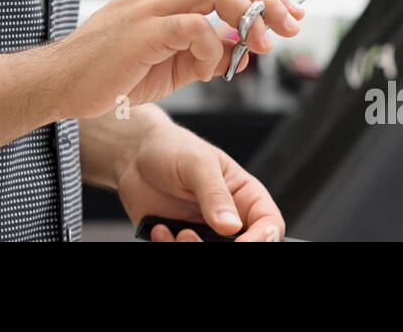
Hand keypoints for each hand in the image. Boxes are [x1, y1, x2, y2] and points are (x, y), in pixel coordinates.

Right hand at [52, 0, 304, 119]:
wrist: (63, 83)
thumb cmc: (111, 71)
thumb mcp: (172, 63)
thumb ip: (208, 53)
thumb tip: (243, 51)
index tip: (291, 15)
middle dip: (267, 1)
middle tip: (290, 26)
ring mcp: (150, 5)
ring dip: (248, 16)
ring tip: (261, 45)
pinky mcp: (143, 29)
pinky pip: (193, 25)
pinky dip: (212, 45)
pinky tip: (210, 66)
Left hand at [116, 119, 285, 241]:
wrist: (132, 155)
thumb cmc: (171, 148)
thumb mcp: (197, 164)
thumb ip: (214, 195)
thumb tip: (231, 226)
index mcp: (245, 196)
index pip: (270, 225)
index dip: (263, 239)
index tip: (240, 242)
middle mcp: (228, 219)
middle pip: (245, 247)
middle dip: (225, 251)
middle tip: (196, 237)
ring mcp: (204, 233)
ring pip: (210, 255)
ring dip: (192, 250)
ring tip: (179, 232)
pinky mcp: (179, 240)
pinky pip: (179, 255)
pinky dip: (169, 248)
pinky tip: (159, 229)